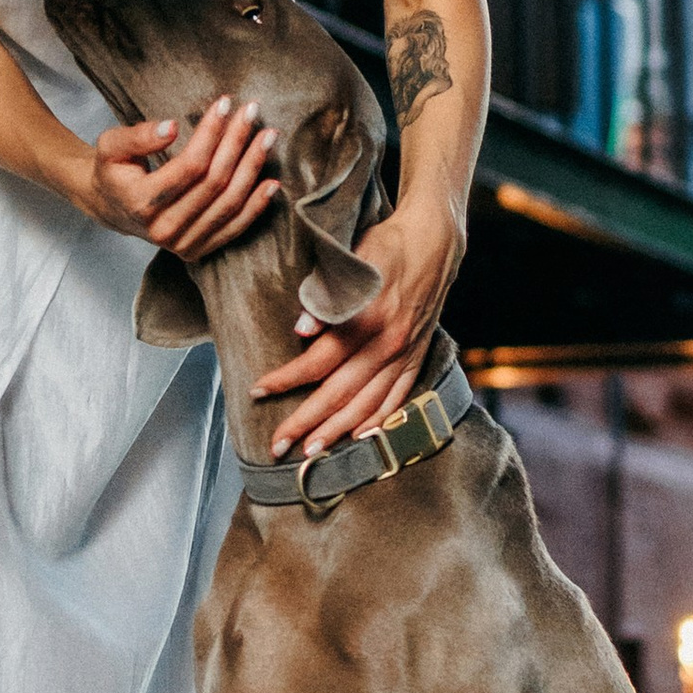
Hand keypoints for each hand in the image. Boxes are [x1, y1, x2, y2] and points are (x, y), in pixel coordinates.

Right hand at [81, 94, 281, 263]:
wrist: (110, 207)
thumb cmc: (113, 170)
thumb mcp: (111, 146)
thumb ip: (138, 136)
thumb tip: (171, 127)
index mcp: (141, 202)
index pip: (190, 165)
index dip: (211, 133)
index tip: (226, 104)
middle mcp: (163, 229)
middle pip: (214, 182)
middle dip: (237, 143)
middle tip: (253, 112)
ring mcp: (181, 245)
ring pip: (228, 204)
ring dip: (253, 168)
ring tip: (268, 137)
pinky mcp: (196, 251)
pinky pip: (233, 229)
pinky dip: (256, 207)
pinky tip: (272, 184)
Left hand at [251, 203, 458, 464]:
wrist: (435, 240)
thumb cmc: (385, 245)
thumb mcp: (352, 261)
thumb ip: (326, 298)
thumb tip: (301, 330)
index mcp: (368, 319)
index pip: (319, 361)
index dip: (286, 379)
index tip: (257, 391)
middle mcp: (388, 344)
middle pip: (339, 393)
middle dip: (305, 422)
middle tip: (276, 445)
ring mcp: (406, 354)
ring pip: (367, 404)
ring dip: (337, 432)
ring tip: (311, 453)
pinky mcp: (418, 357)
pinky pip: (398, 399)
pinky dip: (379, 421)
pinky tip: (361, 438)